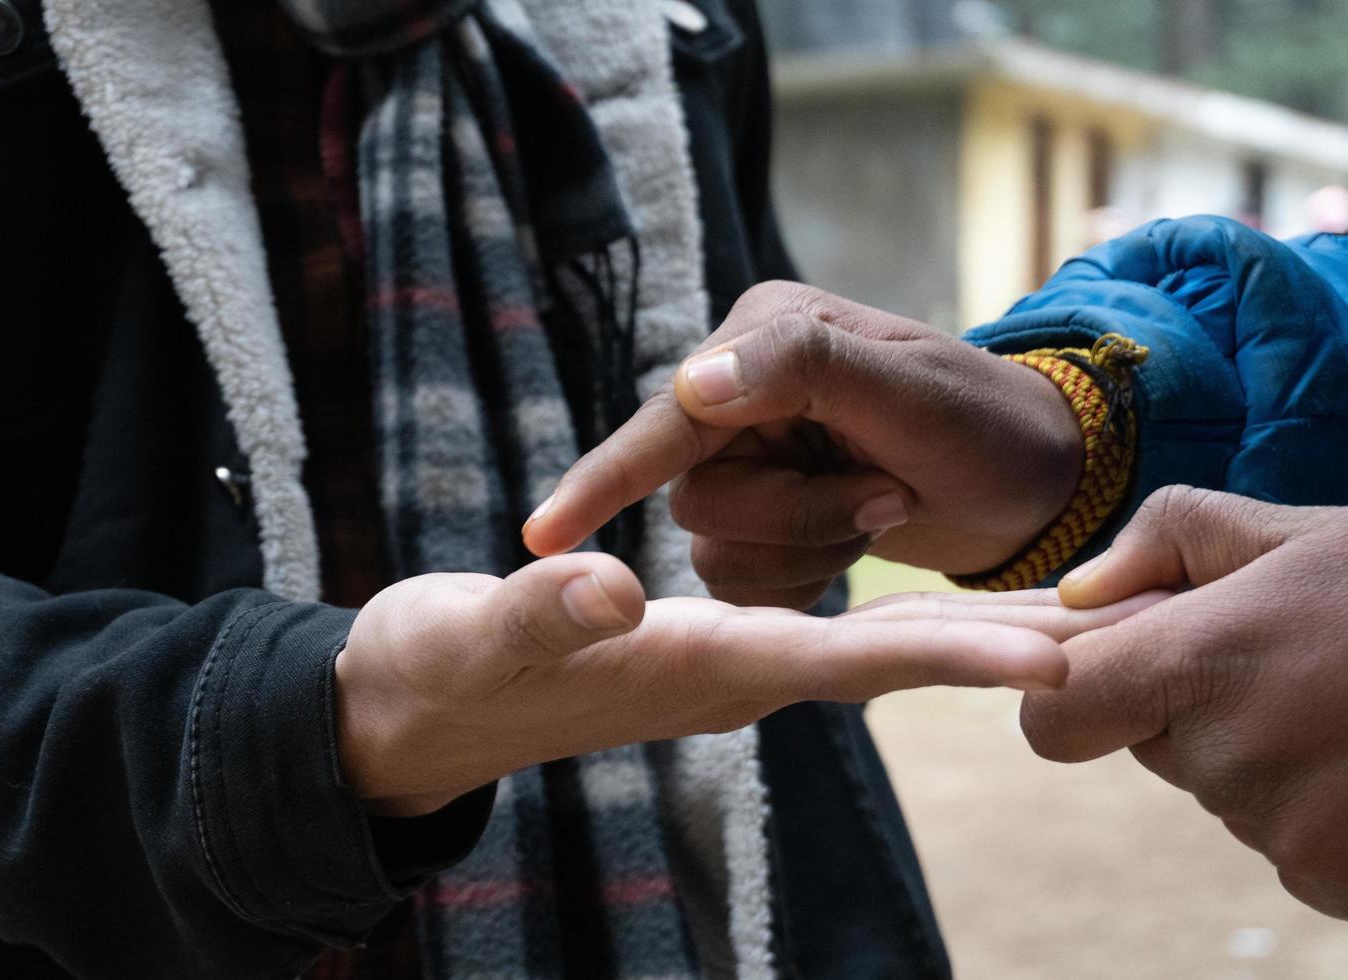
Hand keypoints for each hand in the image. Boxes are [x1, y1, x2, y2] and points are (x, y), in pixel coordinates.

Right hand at [334, 552, 1161, 815]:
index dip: (949, 661)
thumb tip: (618, 593)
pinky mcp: (704, 645)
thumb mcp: (480, 635)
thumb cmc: (442, 671)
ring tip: (1057, 608)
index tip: (1054, 658)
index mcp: (693, 666)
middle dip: (992, 648)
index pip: (844, 664)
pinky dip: (891, 618)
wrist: (416, 705)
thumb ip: (549, 616)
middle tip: (1106, 630)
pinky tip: (928, 598)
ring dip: (959, 632)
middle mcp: (728, 673)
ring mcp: (720, 663)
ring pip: (866, 646)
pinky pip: (824, 629)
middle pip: (885, 663)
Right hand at [521, 281, 1082, 607]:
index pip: (665, 422)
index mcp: (759, 344)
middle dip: (798, 516)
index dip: (603, 480)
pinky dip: (809, 573)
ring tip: (892, 508)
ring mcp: (755, 462)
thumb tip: (690, 384)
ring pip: (720, 548)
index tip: (541, 538)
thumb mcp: (907, 385)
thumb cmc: (990, 425)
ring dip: (812, 547)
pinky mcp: (773, 518)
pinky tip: (866, 536)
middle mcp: (741, 401)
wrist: (1041, 481)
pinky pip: (746, 578)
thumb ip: (798, 367)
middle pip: (698, 500)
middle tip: (890, 496)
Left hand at [1022, 486, 1347, 917]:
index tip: (1122, 676)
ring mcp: (1289, 832)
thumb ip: (1170, 538)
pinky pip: (1290, 848)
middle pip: (1154, 752)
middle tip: (1289, 668)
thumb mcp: (1297, 532)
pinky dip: (1323, 813)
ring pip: (1227, 798)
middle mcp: (1232, 757)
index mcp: (1202, 661)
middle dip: (1196, 711)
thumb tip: (1075, 594)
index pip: (1055, 722)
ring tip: (1346, 708)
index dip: (1077, 700)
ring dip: (1269, 761)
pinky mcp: (1337, 880)